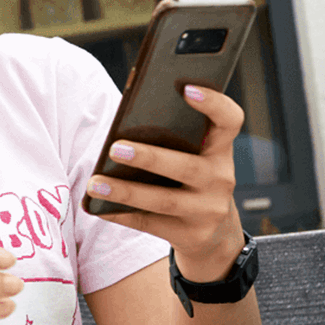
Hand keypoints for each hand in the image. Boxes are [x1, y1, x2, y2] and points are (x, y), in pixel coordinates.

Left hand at [86, 85, 244, 280]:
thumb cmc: (189, 180)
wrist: (214, 235)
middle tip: (115, 148)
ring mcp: (209, 210)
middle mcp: (221, 179)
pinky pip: (150, 224)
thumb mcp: (191, 157)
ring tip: (95, 183)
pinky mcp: (192, 236)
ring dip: (125, 192)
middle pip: (188, 167)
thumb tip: (121, 128)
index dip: (214, 103)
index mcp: (220, 149)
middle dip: (150, 157)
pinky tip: (97, 207)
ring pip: (164, 201)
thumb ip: (170, 139)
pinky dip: (121, 215)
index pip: (229, 120)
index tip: (187, 88)